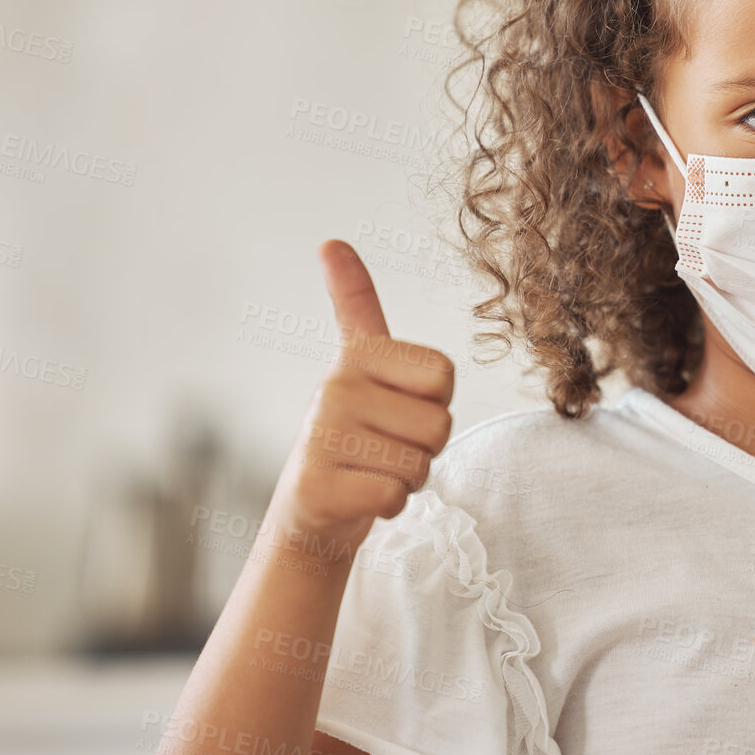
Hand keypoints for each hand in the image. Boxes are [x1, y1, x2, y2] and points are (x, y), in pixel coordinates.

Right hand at [263, 239, 455, 561]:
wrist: (311, 513)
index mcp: (357, 356)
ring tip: (371, 470)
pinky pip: (393, 493)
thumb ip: (357, 307)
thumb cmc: (357, 439)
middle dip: (425, 448)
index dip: (437, 402)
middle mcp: (334, 387)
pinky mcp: (317, 484)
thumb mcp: (367, 370)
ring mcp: (322, 435)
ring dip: (408, 478)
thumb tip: (329, 241)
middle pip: (439, 423)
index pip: (443, 374)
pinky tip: (359, 497)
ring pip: (418, 461)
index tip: (399, 402)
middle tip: (385, 449)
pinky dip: (388, 504)